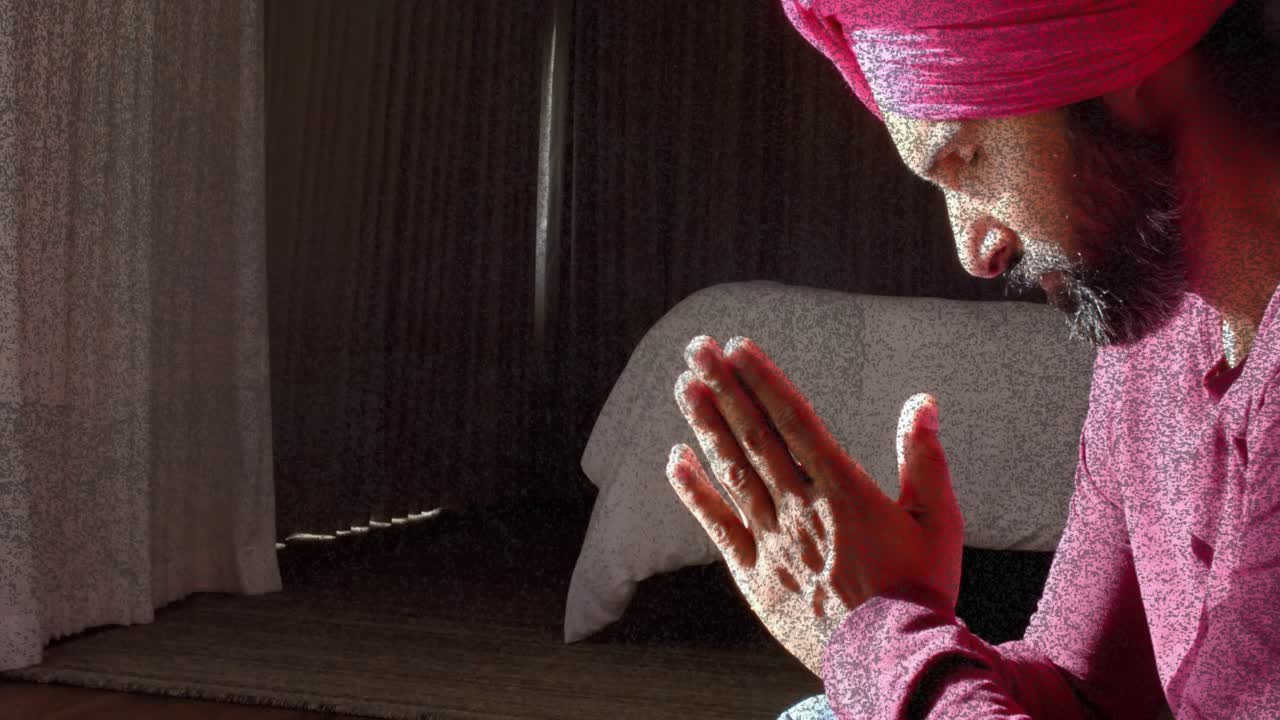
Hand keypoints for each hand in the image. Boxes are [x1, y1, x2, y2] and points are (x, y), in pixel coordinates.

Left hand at [666, 335, 963, 676]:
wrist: (891, 663)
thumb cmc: (921, 590)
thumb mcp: (938, 521)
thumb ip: (925, 458)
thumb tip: (921, 401)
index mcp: (843, 490)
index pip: (794, 420)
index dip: (763, 380)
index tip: (738, 347)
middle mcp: (800, 508)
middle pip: (754, 437)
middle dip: (724, 388)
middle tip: (696, 349)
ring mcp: (773, 541)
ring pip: (732, 472)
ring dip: (706, 426)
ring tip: (683, 386)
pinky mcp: (755, 575)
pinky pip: (719, 526)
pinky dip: (695, 491)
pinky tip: (675, 459)